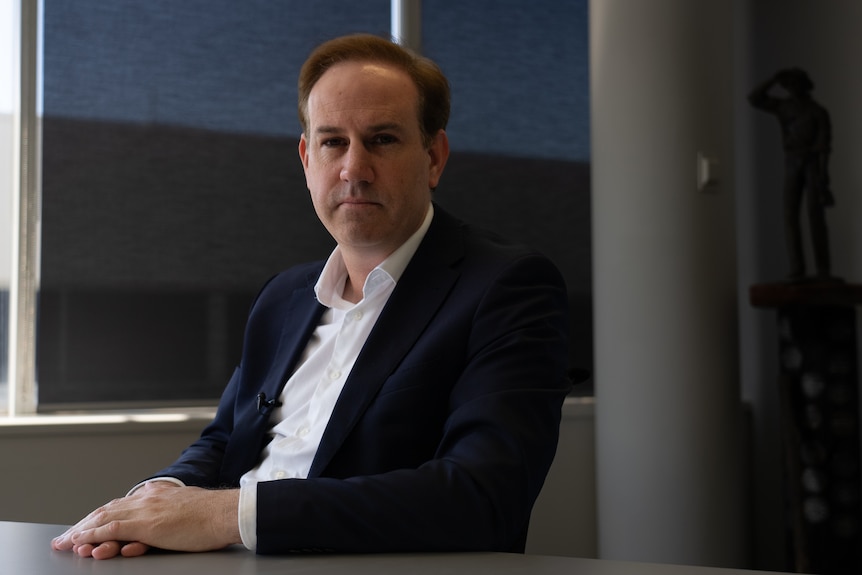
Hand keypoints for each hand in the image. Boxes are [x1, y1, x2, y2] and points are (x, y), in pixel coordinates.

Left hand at [51, 482, 240, 558]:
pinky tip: (82, 542)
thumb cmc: (213, 515)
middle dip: (84, 524)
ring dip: (82, 531)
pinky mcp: (146, 524)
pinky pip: (112, 530)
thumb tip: (164, 523)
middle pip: (107, 511)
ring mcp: (145, 510)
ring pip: (104, 519)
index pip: (121, 505)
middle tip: (65, 537)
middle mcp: (147, 498)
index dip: (100, 517)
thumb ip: (170, 512)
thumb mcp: (187, 508)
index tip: (87, 526)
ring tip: (66, 543)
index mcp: (157, 494)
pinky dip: (93, 535)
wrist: (225, 513)